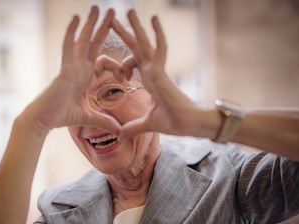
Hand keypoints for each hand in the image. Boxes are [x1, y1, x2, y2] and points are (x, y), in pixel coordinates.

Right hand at [24, 7, 120, 133]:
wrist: (45, 120)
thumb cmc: (63, 116)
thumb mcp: (90, 117)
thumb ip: (105, 121)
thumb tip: (120, 131)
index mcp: (86, 77)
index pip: (104, 61)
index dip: (117, 64)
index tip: (126, 75)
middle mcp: (80, 68)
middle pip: (94, 43)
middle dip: (104, 27)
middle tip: (113, 10)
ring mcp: (72, 66)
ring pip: (83, 40)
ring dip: (91, 23)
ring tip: (98, 7)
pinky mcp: (64, 69)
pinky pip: (67, 46)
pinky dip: (71, 32)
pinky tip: (76, 18)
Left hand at [112, 11, 200, 139]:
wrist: (186, 125)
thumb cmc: (173, 122)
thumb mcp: (146, 124)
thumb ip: (132, 127)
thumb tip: (119, 136)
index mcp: (147, 80)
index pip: (131, 63)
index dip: (122, 65)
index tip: (120, 76)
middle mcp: (151, 72)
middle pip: (135, 48)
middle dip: (123, 34)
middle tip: (112, 20)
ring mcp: (156, 70)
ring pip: (144, 44)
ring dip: (135, 28)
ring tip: (128, 11)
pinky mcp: (161, 71)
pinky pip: (159, 48)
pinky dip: (157, 34)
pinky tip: (153, 18)